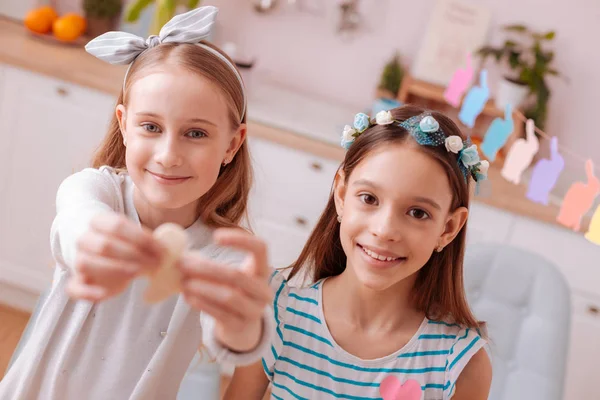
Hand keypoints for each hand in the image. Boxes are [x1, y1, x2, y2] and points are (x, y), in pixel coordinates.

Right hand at [67, 212, 163, 301]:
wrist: (95, 242)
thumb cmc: (122, 239)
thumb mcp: (133, 233)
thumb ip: (148, 240)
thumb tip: (169, 250)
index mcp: (98, 220)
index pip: (117, 226)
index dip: (142, 238)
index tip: (162, 250)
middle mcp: (83, 238)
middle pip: (105, 246)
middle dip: (134, 256)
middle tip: (155, 264)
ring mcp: (76, 259)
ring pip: (87, 264)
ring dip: (116, 270)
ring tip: (138, 273)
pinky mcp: (76, 280)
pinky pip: (74, 288)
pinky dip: (88, 292)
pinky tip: (105, 293)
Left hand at [178, 228, 272, 352]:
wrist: (242, 327)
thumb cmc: (232, 292)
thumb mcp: (230, 276)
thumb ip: (212, 265)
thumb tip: (180, 256)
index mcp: (262, 271)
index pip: (260, 248)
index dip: (241, 240)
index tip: (215, 237)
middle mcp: (263, 291)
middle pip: (237, 275)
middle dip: (207, 269)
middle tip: (183, 264)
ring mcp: (254, 310)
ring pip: (229, 296)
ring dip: (203, 288)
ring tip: (184, 282)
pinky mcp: (240, 326)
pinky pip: (220, 314)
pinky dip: (203, 304)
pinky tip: (188, 297)